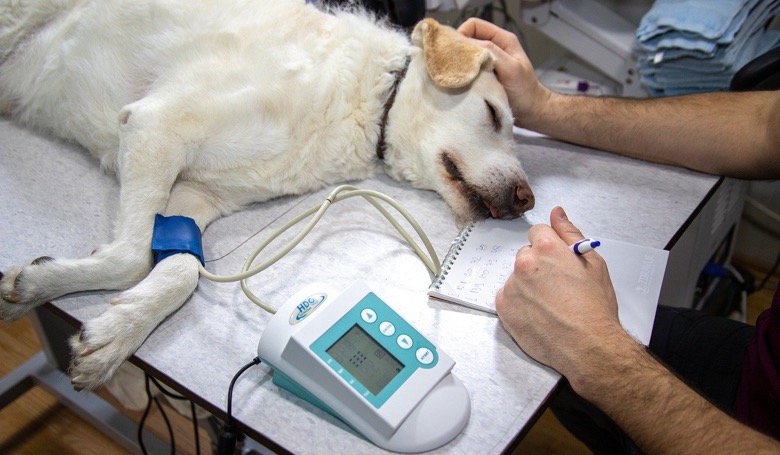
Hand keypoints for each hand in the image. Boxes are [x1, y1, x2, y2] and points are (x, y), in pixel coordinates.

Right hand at [457, 18, 551, 125]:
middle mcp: (494, 47)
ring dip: (461, 63)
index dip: (462, 34)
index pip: (474, 25)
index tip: (456, 51)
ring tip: (459, 74)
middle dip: (459, 49)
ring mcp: (488, 61)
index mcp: (502, 39)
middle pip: (468, 38)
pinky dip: (464, 73)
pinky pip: (469, 68)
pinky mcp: (484, 74)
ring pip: (467, 54)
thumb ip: (492, 52)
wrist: (531, 111)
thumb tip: (468, 44)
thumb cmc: (525, 91)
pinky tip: (463, 81)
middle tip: (454, 64)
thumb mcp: (510, 68)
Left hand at [496, 207, 631, 389]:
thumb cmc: (595, 308)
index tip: (557, 262)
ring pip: (516, 278)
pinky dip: (519, 304)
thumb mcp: (593, 263)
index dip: (550, 248)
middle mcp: (524, 264)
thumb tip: (557, 213)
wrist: (589, 346)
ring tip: (550, 305)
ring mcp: (511, 286)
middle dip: (538, 267)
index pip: (537, 233)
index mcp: (546, 248)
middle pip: (526, 255)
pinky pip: (507, 297)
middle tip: (557, 287)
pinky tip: (538, 314)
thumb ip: (570, 233)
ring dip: (528, 286)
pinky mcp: (504, 307)